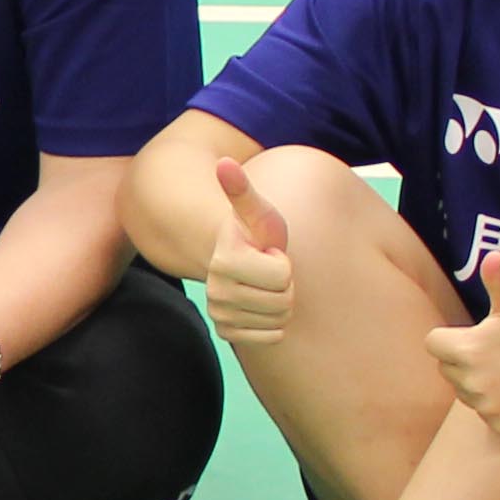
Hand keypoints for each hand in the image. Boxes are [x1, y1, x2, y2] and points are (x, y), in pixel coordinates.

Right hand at [201, 158, 293, 345]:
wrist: (237, 260)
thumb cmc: (255, 234)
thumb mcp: (256, 211)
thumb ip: (241, 190)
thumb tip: (224, 162)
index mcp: (225, 258)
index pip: (283, 275)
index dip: (282, 261)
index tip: (268, 252)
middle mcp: (215, 289)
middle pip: (282, 301)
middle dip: (284, 285)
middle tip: (269, 270)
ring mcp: (219, 312)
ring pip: (278, 320)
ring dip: (280, 304)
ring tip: (266, 286)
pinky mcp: (226, 332)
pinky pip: (270, 337)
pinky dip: (273, 324)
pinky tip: (262, 306)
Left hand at [421, 253, 499, 438]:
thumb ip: (497, 281)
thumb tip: (491, 256)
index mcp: (467, 349)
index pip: (433, 344)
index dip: (450, 338)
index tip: (475, 335)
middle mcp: (471, 381)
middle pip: (446, 369)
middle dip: (463, 360)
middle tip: (497, 352)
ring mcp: (486, 405)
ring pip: (464, 392)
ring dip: (477, 383)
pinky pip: (483, 412)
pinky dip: (496, 404)